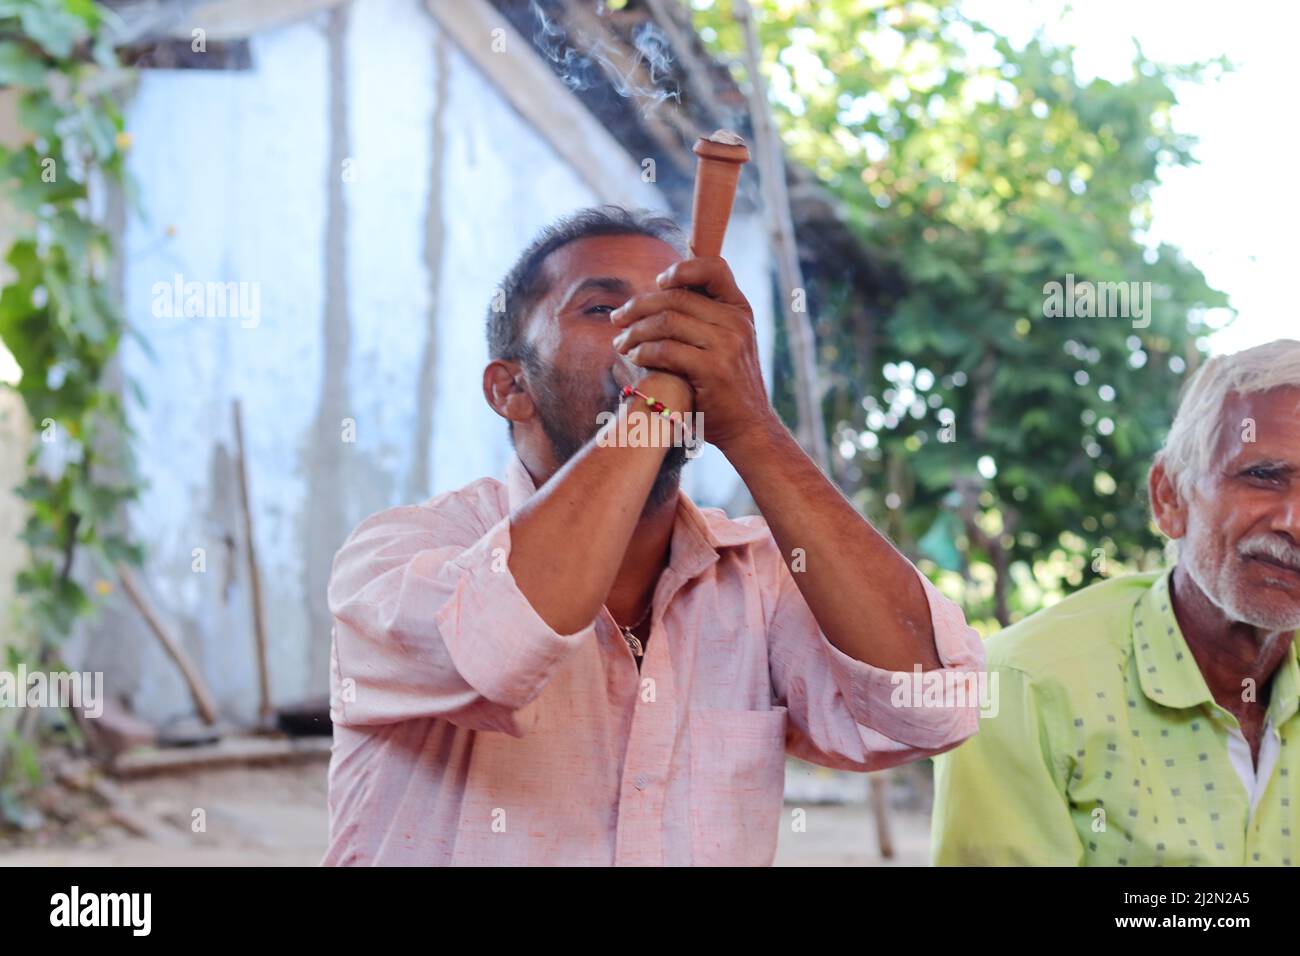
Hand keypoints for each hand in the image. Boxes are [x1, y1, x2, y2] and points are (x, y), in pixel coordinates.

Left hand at [610, 256, 772, 450]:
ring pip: (667, 322)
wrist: (748, 426)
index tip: (657, 282)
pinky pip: (666, 350)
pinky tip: (634, 358)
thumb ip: (704, 319)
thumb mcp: (727, 343)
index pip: (714, 268)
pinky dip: (643, 352)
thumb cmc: (727, 386)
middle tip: (616, 320)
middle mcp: (737, 322)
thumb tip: (662, 293)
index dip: (682, 269)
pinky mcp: (713, 369)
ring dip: (635, 332)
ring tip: (619, 344)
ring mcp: (727, 345)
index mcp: (740, 310)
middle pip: (677, 297)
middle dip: (638, 306)